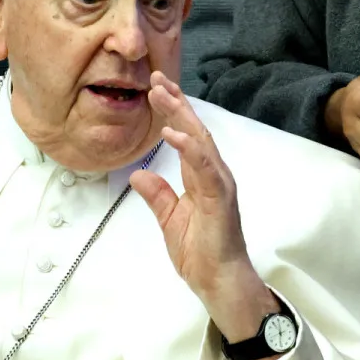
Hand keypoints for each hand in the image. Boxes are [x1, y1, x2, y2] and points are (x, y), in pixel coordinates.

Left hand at [130, 73, 278, 359]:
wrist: (218, 281)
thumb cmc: (200, 253)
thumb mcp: (169, 219)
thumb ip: (157, 195)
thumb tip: (139, 173)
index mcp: (201, 177)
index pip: (186, 136)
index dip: (172, 111)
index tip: (155, 89)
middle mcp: (213, 174)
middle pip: (194, 130)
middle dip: (176, 103)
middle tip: (157, 78)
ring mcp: (219, 184)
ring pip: (201, 141)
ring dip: (181, 116)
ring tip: (162, 94)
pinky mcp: (220, 198)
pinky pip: (204, 167)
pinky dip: (189, 148)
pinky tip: (173, 132)